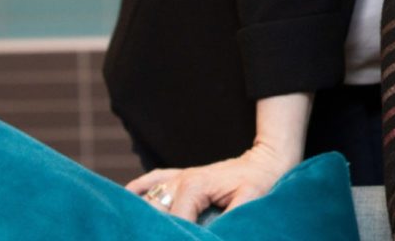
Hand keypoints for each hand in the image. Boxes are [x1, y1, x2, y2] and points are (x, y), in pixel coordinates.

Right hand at [126, 142, 298, 221]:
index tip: (174, 239)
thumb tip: (213, 234)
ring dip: (142, 216)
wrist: (267, 162)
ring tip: (132, 232)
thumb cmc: (261, 183)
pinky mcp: (181, 176)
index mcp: (193, 187)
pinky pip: (153, 180)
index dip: (171, 237)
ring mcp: (178, 177)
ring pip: (150, 200)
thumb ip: (228, 221)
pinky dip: (138, 189)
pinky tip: (127, 198)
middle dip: (152, 230)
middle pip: (156, 214)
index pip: (174, 223)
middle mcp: (180, 181)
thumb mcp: (248, 203)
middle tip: (145, 236)